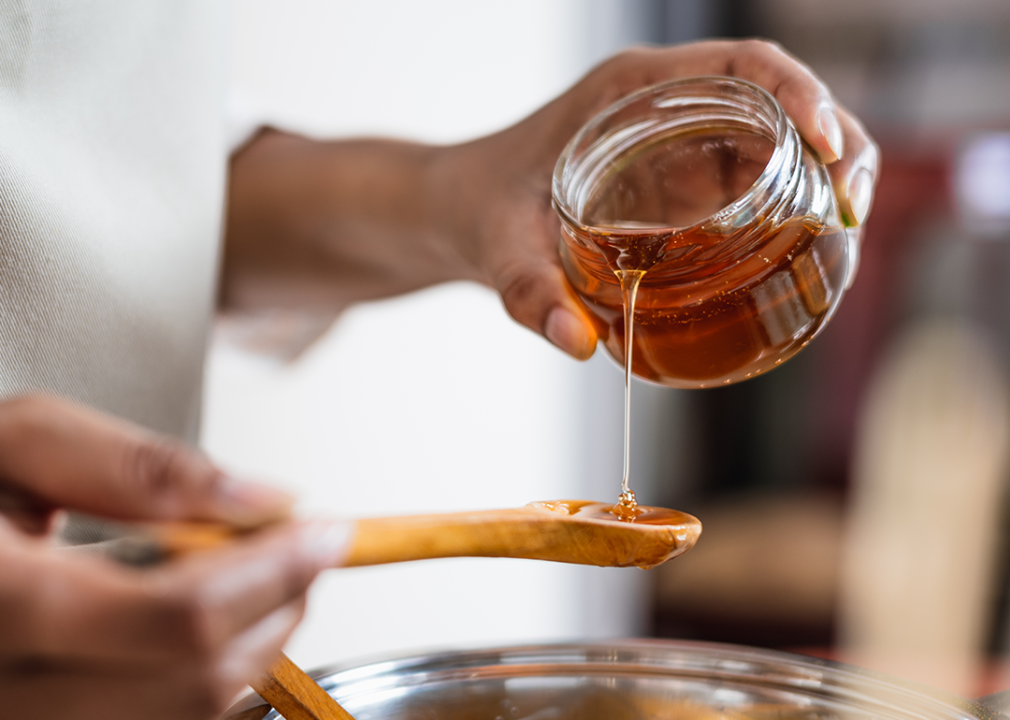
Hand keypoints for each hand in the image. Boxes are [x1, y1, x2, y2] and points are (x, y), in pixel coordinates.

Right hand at [0, 395, 349, 719]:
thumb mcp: (19, 442)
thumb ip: (139, 467)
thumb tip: (263, 499)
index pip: (181, 616)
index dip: (275, 572)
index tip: (328, 531)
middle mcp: (9, 693)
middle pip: (198, 679)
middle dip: (279, 608)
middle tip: (301, 549)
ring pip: (188, 713)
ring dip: (253, 644)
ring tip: (255, 577)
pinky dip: (207, 674)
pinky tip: (204, 621)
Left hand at [432, 39, 879, 358]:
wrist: (458, 213)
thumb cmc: (477, 209)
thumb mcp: (497, 248)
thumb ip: (530, 292)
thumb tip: (580, 343)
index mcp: (630, 91)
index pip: (741, 63)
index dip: (800, 91)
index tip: (826, 143)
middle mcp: (666, 106)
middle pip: (781, 100)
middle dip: (836, 142)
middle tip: (852, 210)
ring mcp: (679, 144)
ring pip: (778, 142)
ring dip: (826, 178)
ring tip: (845, 237)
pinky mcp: (682, 183)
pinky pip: (755, 184)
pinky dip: (792, 210)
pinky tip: (806, 256)